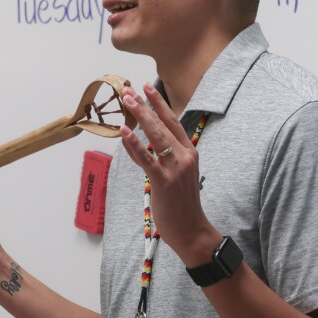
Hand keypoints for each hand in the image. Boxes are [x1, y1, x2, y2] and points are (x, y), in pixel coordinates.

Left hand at [118, 84, 219, 264]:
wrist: (191, 230)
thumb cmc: (182, 204)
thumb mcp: (178, 174)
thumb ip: (162, 156)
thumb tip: (140, 140)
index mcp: (190, 152)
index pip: (174, 121)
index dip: (160, 104)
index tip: (148, 88)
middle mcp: (185, 156)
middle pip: (163, 124)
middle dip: (145, 104)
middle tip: (130, 90)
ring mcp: (175, 168)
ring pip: (155, 135)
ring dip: (140, 116)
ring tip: (127, 101)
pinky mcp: (163, 181)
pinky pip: (147, 158)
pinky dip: (135, 143)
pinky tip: (125, 131)